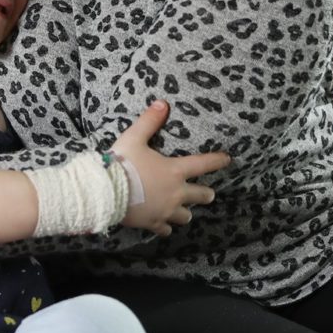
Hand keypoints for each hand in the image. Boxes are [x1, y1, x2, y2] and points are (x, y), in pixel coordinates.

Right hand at [112, 101, 230, 236]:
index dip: (217, 161)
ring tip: (183, 210)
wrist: (105, 191)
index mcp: (175, 171)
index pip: (203, 164)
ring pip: (186, 216)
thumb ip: (149, 121)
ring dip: (185, 212)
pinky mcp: (153, 223)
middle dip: (206, 194)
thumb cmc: (123, 163)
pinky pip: (166, 229)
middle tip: (207, 193)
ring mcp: (166, 210)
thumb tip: (163, 103)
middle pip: (201, 196)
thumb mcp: (134, 138)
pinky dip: (166, 227)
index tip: (227, 160)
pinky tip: (163, 225)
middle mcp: (176, 193)